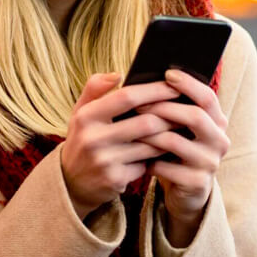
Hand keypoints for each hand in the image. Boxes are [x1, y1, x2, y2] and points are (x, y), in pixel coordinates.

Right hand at [59, 73, 180, 219]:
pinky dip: (156, 157)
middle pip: (145, 123)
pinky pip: (146, 164)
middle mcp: (93, 139)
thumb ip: (94, 89)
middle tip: (185, 110)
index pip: (126, 97)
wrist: (71, 182)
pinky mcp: (116, 180)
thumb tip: (117, 74)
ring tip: (180, 127)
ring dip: (168, 136)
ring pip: (150, 145)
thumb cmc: (83, 139)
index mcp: (86, 116)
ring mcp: (104, 161)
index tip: (173, 86)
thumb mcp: (80, 112)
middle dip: (169, 116)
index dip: (154, 90)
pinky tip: (166, 150)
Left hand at [138, 69, 229, 244]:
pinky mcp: (198, 183)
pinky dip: (150, 161)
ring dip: (149, 134)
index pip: (208, 97)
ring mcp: (210, 163)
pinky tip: (138, 159)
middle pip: (195, 116)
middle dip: (164, 108)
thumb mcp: (179, 128)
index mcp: (217, 122)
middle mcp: (220, 140)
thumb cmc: (177, 152)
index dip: (189, 84)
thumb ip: (174, 106)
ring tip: (130, 130)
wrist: (185, 191)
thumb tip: (154, 80)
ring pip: (175, 141)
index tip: (167, 73)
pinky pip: (168, 167)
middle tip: (138, 105)